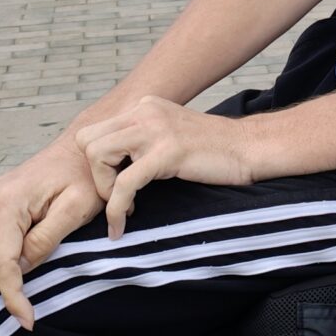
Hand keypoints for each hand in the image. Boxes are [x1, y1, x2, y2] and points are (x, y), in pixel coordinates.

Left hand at [73, 96, 258, 237]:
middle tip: (116, 197)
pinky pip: (124, 183)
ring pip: (98, 156)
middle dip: (95, 176)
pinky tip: (121, 228)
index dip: (96, 165)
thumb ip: (143, 139)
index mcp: (144, 107)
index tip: (114, 187)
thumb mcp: (170, 134)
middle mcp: (145, 111)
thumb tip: (113, 164)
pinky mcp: (167, 151)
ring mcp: (155, 129)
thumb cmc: (212, 151)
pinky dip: (116, 210)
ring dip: (104, 191)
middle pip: (87, 140)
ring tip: (126, 208)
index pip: (94, 132)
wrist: (249, 148)